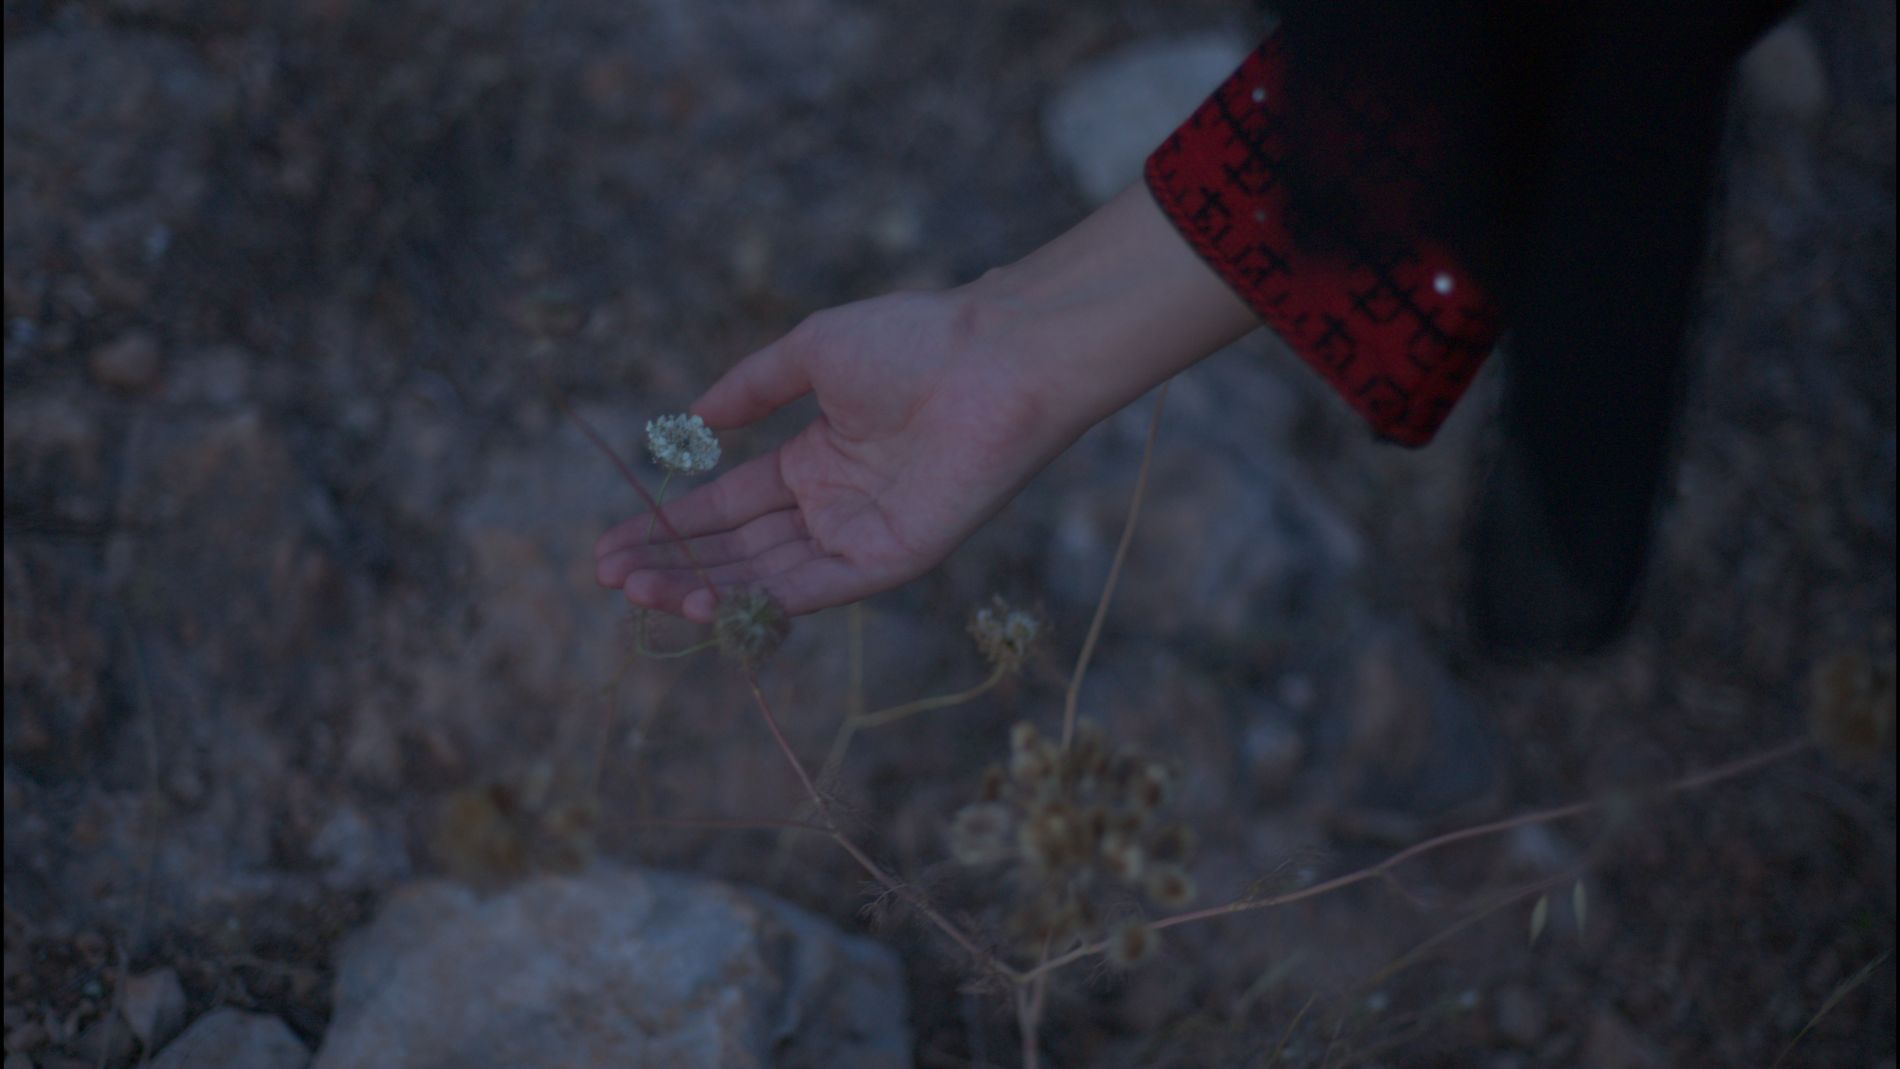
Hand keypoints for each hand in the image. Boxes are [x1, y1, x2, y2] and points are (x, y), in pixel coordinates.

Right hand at [595, 289, 1062, 621]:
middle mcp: (834, 507)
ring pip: (767, 577)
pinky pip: (818, 590)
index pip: (728, 508)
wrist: (994, 356)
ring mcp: (862, 536)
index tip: (610, 546)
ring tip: (638, 590)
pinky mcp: (893, 560)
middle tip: (610, 578)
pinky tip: (705, 599)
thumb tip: (695, 417)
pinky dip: (762, 601)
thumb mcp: (811, 353)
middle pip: (738, 550)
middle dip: (672, 565)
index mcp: (815, 462)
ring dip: (701, 587)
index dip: (670, 527)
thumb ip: (752, 389)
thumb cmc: (914, 340)